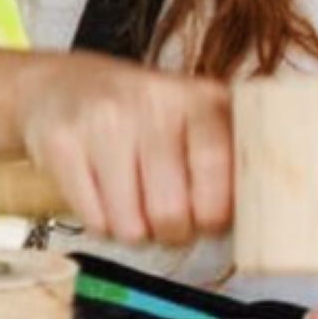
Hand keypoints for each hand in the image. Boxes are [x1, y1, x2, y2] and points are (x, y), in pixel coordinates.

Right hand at [13, 51, 231, 245]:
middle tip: (173, 225)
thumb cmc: (146, 115)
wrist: (64, 86)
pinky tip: (107, 199)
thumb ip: (228, 158)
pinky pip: (93, 220)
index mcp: (198, 97)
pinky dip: (103, 224)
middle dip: (175, 233)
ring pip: (129, 224)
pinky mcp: (62, 144)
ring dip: (137, 232)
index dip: (216, 211)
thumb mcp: (196, 118)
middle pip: (170, 209)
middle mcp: (151, 103)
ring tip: (138, 208)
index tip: (212, 223)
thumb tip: (255, 218)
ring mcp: (103, 122)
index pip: (215, 163)